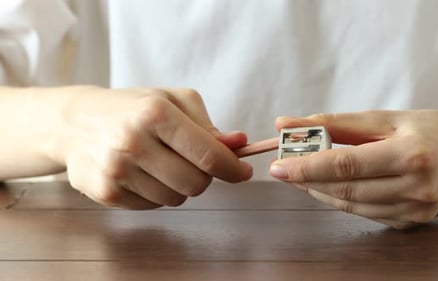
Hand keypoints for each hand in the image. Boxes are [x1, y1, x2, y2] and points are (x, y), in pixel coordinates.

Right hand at [53, 86, 251, 208]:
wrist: (76, 122)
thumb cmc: (133, 108)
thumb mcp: (172, 101)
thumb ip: (208, 125)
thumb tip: (238, 144)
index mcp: (154, 113)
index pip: (208, 155)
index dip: (233, 169)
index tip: (243, 172)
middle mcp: (133, 142)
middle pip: (196, 184)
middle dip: (204, 177)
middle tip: (193, 162)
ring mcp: (116, 170)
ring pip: (175, 199)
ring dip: (179, 186)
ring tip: (161, 163)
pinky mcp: (105, 192)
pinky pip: (152, 206)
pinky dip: (156, 193)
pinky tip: (142, 174)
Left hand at [270, 110, 437, 228]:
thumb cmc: (434, 130)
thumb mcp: (388, 118)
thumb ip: (337, 123)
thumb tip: (289, 124)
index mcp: (410, 155)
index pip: (346, 165)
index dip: (307, 167)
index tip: (278, 165)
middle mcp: (415, 187)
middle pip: (345, 190)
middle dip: (307, 180)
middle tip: (284, 168)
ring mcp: (415, 210)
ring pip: (351, 206)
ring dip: (319, 191)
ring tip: (301, 176)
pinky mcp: (412, 222)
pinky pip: (365, 213)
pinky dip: (341, 200)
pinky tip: (329, 186)